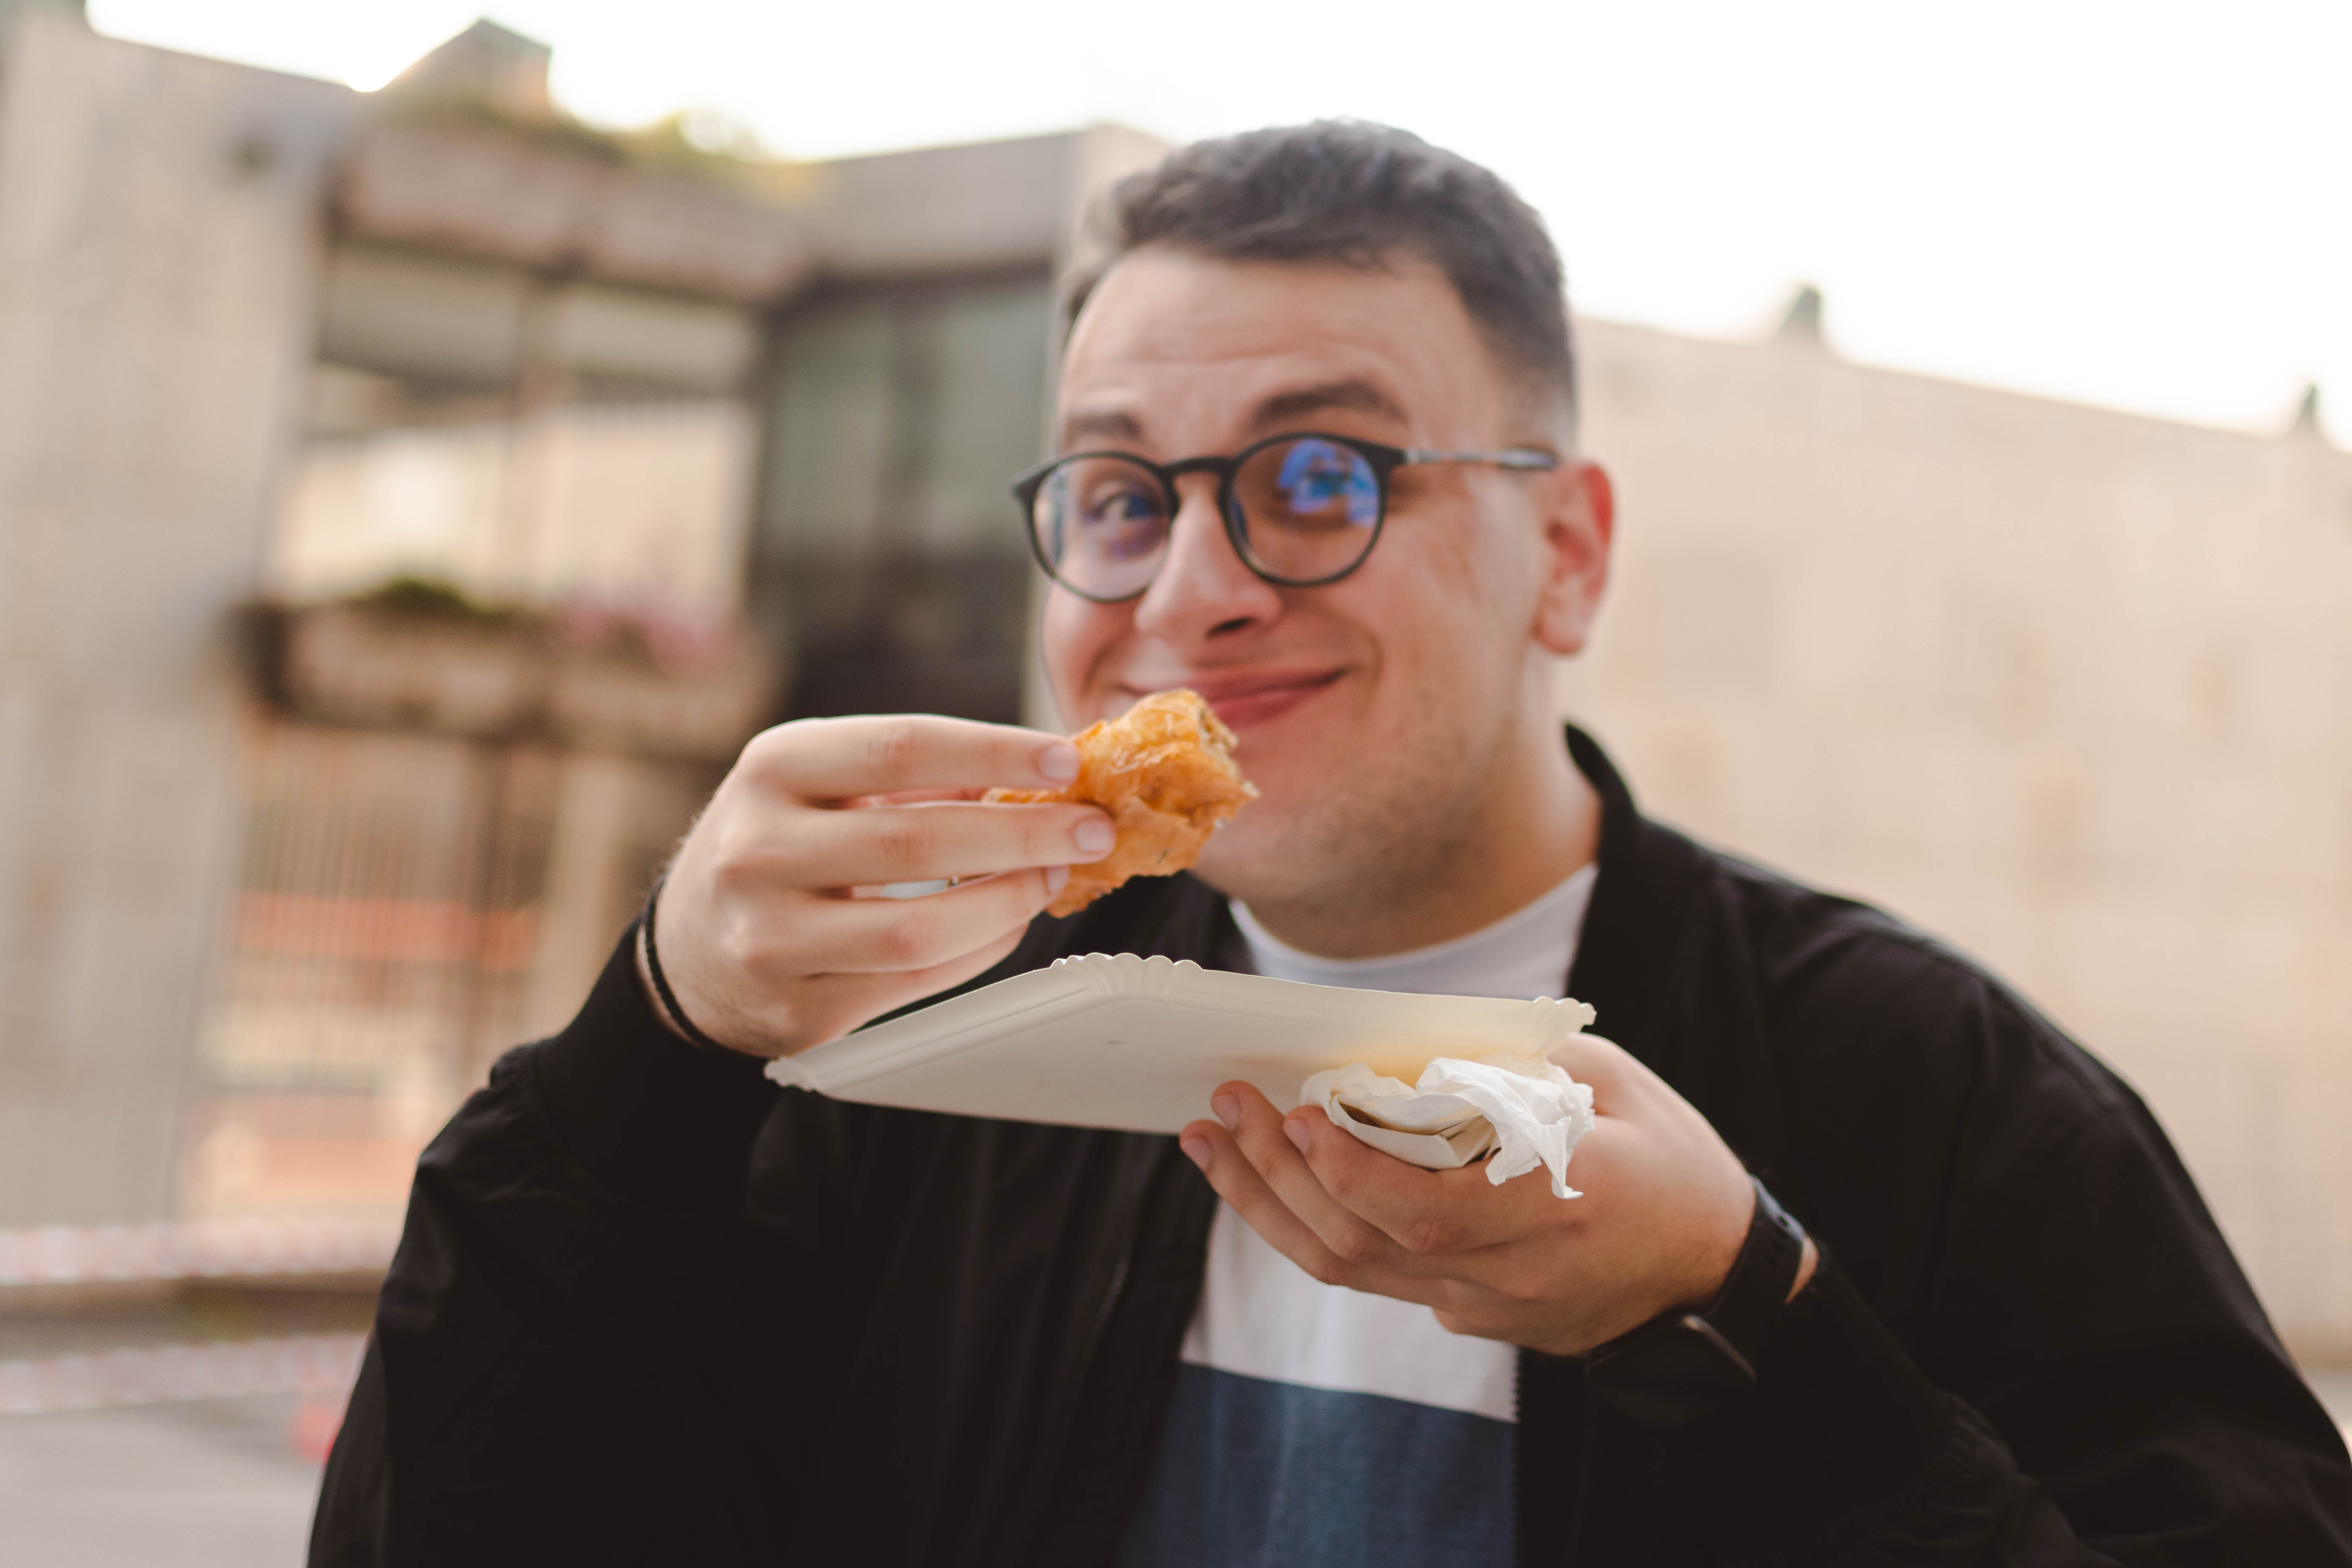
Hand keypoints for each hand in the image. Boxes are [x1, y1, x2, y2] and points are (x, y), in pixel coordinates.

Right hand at [645, 715, 1114, 1057]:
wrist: (686, 955)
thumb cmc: (776, 848)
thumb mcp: (814, 784)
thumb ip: (909, 774)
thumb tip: (1036, 773)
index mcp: (772, 769)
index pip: (901, 748)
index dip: (994, 753)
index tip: (1068, 760)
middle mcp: (759, 849)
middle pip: (920, 841)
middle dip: (1026, 835)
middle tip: (1093, 828)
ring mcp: (771, 937)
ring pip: (922, 927)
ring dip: (1011, 901)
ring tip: (1056, 877)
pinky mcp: (798, 1009)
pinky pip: (916, 980)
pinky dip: (981, 949)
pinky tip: (1010, 922)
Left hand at [1179, 1034, 1813, 1355]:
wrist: (1714, 1279)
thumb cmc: (1672, 1165)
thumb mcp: (1616, 1090)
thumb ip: (1519, 1070)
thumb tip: (1415, 1047)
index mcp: (1555, 1210)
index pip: (1426, 1212)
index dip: (1350, 1170)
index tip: (1297, 1111)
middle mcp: (1509, 1273)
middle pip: (1364, 1244)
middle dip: (1280, 1174)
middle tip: (1224, 1106)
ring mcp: (1484, 1306)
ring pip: (1352, 1268)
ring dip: (1271, 1204)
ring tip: (1213, 1143)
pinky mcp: (1469, 1315)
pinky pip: (1374, 1275)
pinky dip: (1311, 1225)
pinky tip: (1268, 1179)